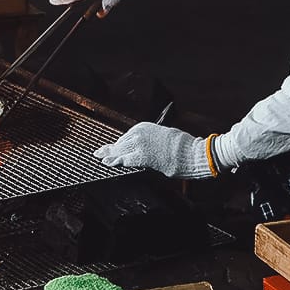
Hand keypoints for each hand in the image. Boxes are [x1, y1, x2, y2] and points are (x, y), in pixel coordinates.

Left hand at [94, 122, 215, 179]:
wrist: (188, 152)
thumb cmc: (181, 146)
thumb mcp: (163, 136)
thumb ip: (150, 140)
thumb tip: (144, 147)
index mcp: (143, 127)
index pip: (126, 137)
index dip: (118, 144)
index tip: (112, 146)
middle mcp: (138, 133)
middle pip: (120, 143)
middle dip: (110, 148)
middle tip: (100, 152)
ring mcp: (138, 144)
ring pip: (120, 151)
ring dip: (110, 154)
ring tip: (100, 157)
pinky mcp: (140, 156)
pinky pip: (124, 159)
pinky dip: (114, 161)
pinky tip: (107, 163)